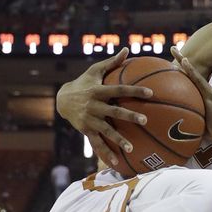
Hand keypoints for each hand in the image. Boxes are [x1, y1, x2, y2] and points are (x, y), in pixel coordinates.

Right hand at [55, 48, 152, 166]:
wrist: (61, 99)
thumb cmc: (84, 83)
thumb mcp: (95, 70)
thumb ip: (112, 62)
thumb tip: (128, 49)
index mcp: (99, 91)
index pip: (120, 89)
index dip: (135, 91)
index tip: (151, 93)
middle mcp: (94, 105)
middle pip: (115, 111)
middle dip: (130, 115)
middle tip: (145, 120)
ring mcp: (89, 119)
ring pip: (106, 130)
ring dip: (118, 139)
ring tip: (131, 148)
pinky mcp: (85, 130)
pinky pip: (97, 143)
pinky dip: (105, 153)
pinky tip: (116, 163)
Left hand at [170, 46, 211, 147]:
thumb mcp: (198, 124)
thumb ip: (189, 121)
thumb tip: (174, 127)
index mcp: (204, 96)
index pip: (191, 80)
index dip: (183, 70)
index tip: (173, 61)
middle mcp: (207, 90)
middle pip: (191, 72)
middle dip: (182, 58)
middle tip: (173, 47)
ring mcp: (208, 91)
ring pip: (194, 72)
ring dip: (184, 60)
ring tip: (175, 49)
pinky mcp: (210, 94)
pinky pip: (198, 79)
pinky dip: (191, 69)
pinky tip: (184, 62)